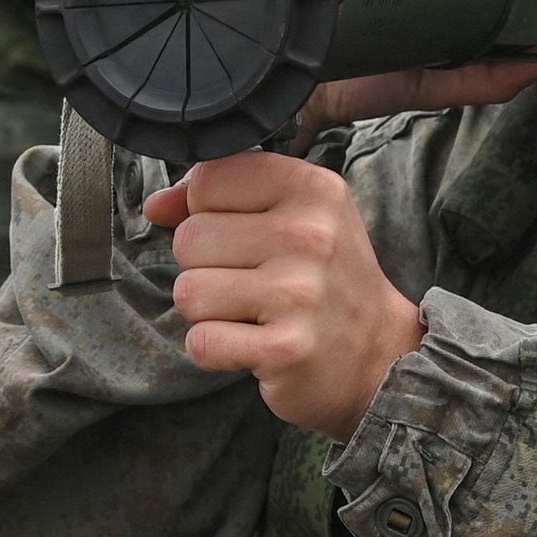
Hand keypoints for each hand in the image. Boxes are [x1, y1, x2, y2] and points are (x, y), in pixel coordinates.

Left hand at [151, 150, 425, 437]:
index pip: (209, 180)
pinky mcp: (285, 348)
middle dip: (205, 267)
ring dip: (208, 312)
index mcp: (312, 189)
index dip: (207, 212)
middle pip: (189, 238)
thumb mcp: (291, 217)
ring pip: (188, 292)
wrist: (380, 356)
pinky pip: (201, 342)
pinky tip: (251, 346)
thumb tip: (155, 205)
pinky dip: (214, 350)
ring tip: (252, 315)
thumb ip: (221, 199)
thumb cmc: (325, 280)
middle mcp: (309, 235)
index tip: (244, 237)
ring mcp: (298, 293)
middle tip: (251, 284)